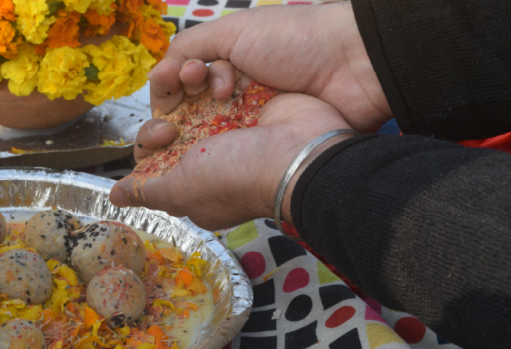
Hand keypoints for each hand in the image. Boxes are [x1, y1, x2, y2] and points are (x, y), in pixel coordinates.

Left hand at [112, 91, 353, 230]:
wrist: (300, 154)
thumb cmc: (238, 178)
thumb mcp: (181, 189)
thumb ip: (148, 190)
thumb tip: (115, 196)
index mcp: (193, 183)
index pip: (155, 157)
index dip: (150, 140)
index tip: (164, 133)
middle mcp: (212, 157)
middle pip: (172, 122)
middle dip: (166, 110)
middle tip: (175, 117)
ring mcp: (234, 128)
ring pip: (195, 98)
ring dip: (187, 84)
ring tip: (192, 78)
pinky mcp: (252, 103)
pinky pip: (223, 81)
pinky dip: (217, 76)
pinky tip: (220, 79)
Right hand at [149, 3, 390, 131]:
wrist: (352, 65)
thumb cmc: (295, 41)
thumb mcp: (233, 32)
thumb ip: (188, 48)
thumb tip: (159, 73)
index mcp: (220, 64)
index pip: (175, 84)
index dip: (168, 84)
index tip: (180, 78)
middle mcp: (228, 96)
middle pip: (182, 113)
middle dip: (178, 105)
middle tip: (195, 93)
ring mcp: (244, 123)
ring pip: (199, 136)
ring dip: (195, 123)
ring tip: (220, 101)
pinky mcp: (261, 146)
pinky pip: (226, 153)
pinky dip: (218, 144)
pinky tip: (222, 135)